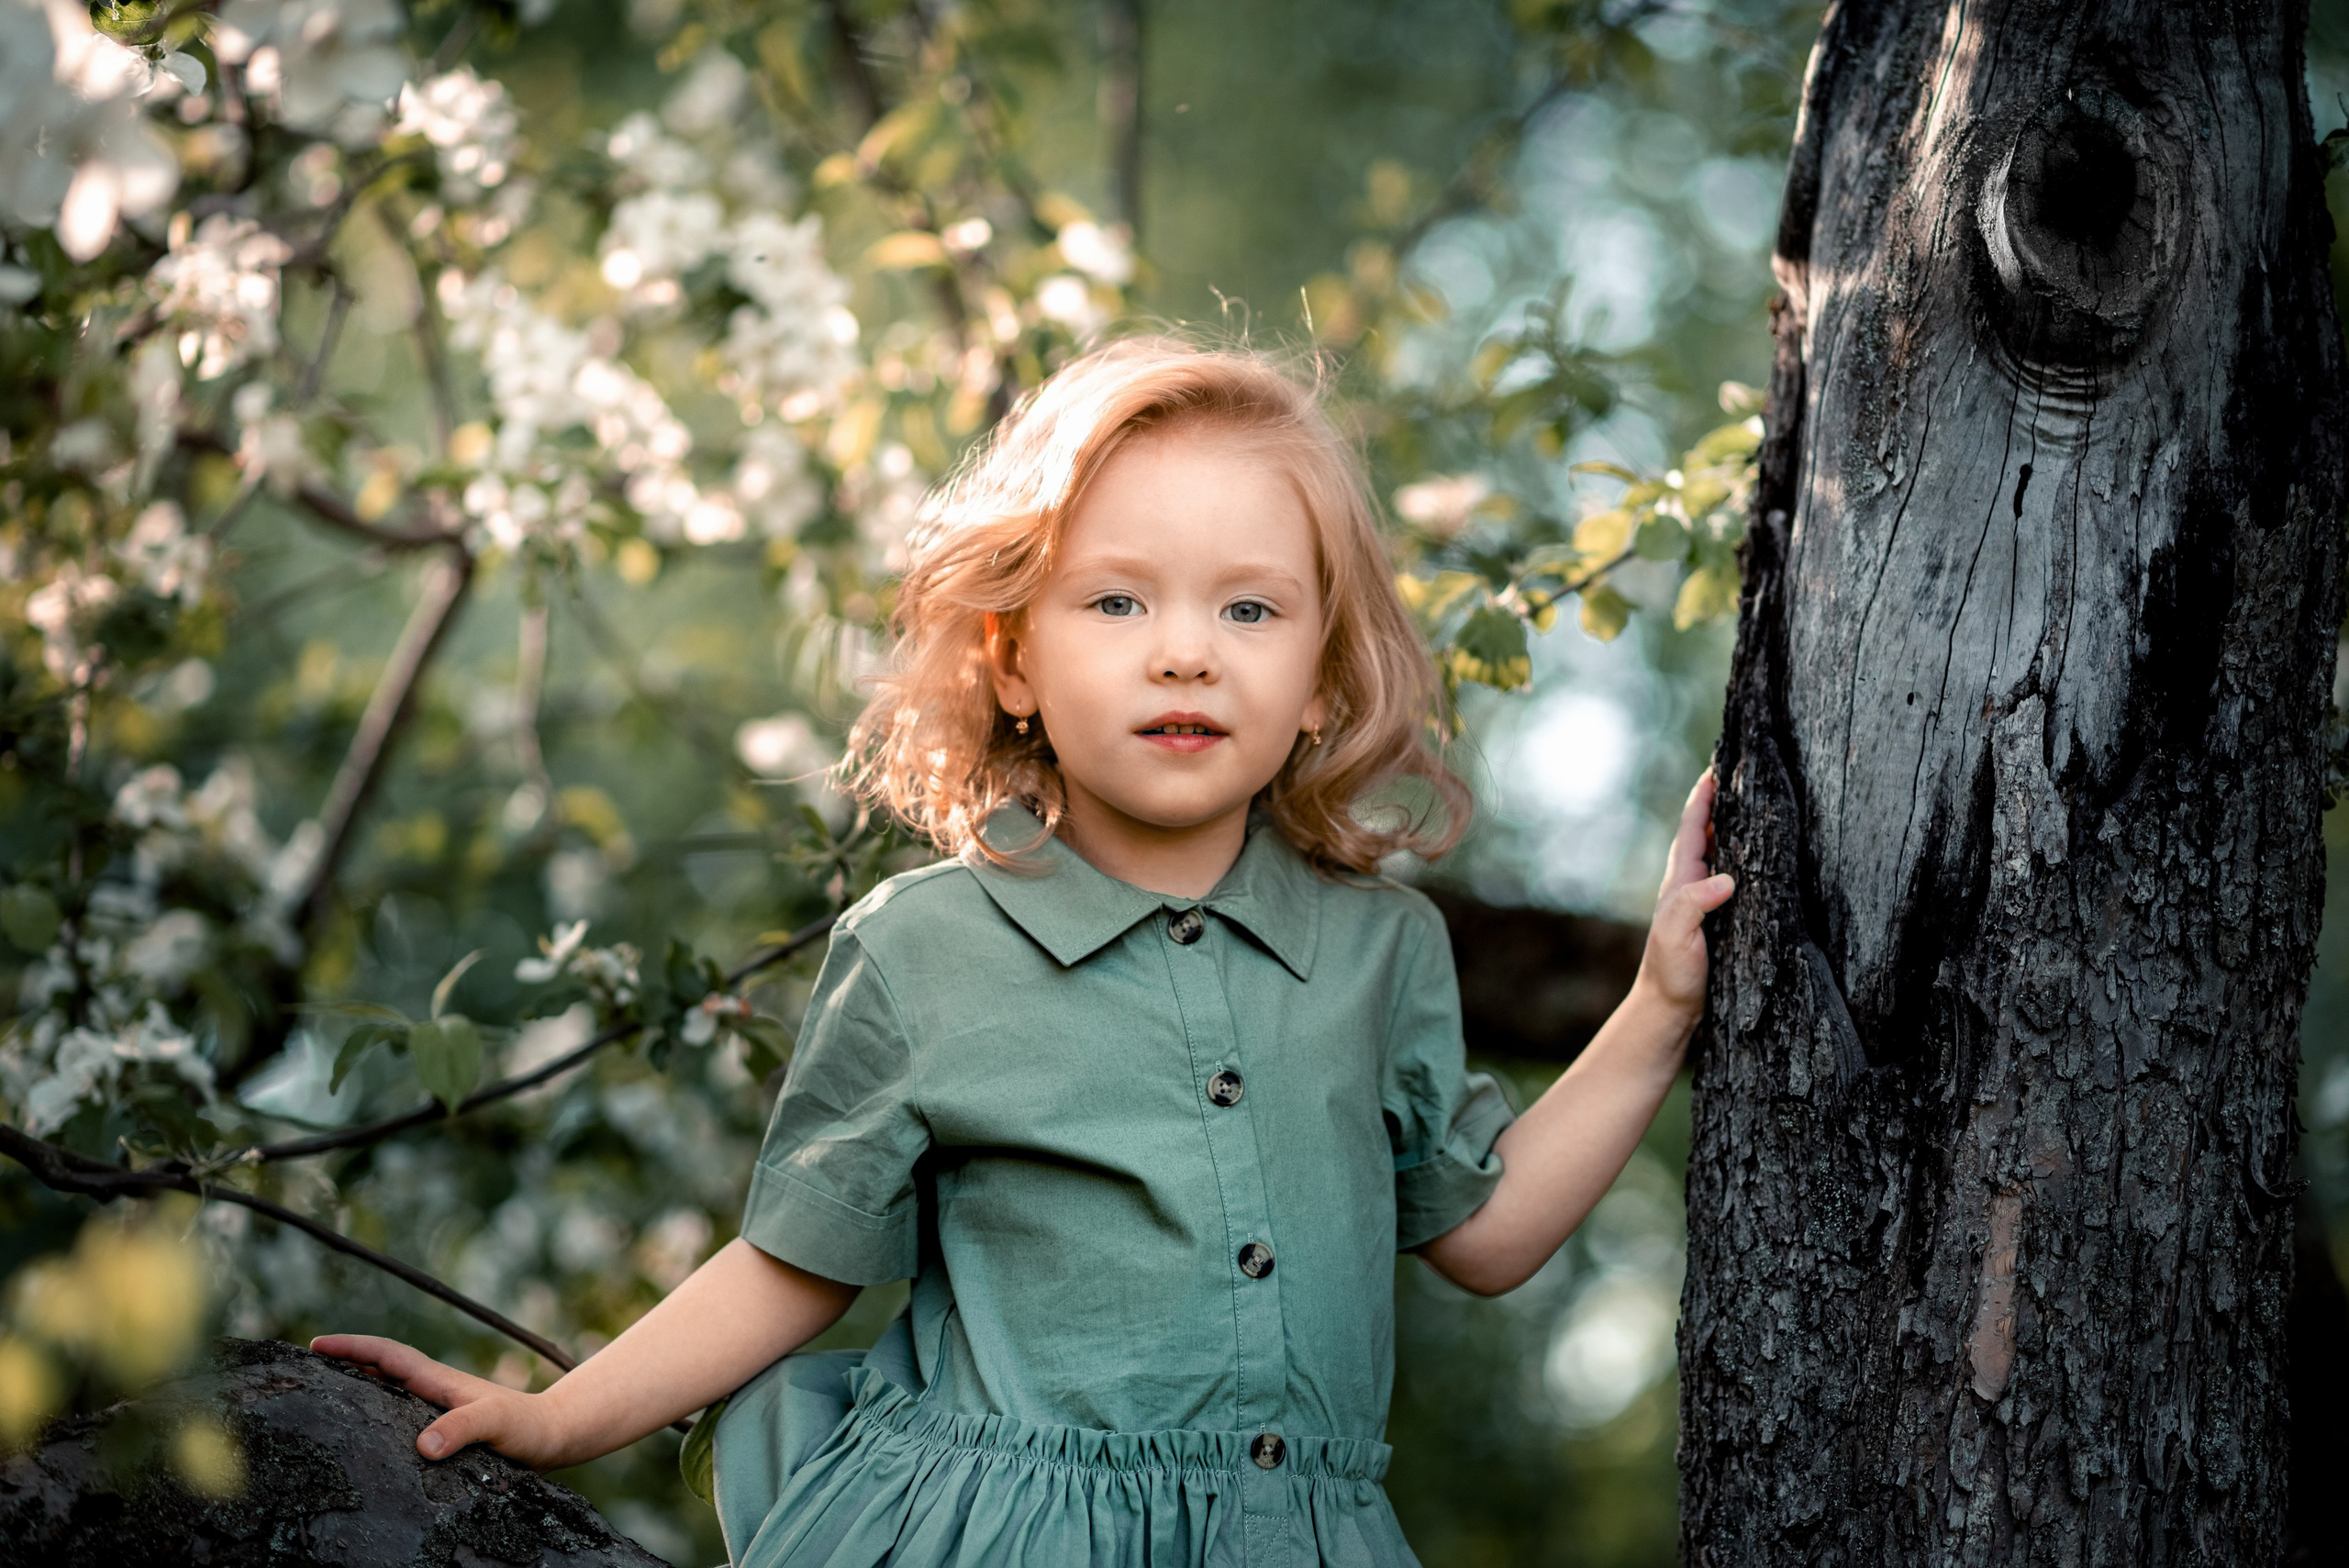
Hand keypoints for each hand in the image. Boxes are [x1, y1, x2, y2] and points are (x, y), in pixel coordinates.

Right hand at [312, 1334, 574, 1470]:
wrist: (554, 1436)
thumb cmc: (527, 1427)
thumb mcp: (495, 1424)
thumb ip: (463, 1429)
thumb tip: (423, 1446)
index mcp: (438, 1380)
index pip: (387, 1356)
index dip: (352, 1348)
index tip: (316, 1345)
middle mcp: (434, 1389)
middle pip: (380, 1368)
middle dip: (343, 1362)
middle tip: (303, 1367)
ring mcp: (438, 1406)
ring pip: (388, 1390)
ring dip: (356, 1385)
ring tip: (321, 1395)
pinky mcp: (445, 1427)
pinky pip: (399, 1414)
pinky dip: (376, 1412)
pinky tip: (365, 1433)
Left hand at [1634, 770, 1735, 1022]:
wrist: (1671, 1008)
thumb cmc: (1672, 971)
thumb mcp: (1678, 935)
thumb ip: (1694, 904)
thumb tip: (1726, 879)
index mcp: (1681, 879)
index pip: (1694, 828)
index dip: (1704, 796)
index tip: (1716, 765)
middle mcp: (1693, 882)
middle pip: (1710, 831)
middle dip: (1723, 801)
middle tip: (1744, 771)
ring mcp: (1706, 898)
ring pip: (1724, 851)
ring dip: (1738, 826)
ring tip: (1759, 800)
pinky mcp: (1722, 915)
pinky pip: (1736, 875)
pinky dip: (1748, 857)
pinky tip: (1765, 854)